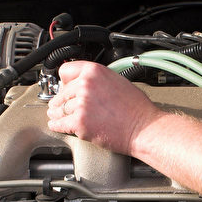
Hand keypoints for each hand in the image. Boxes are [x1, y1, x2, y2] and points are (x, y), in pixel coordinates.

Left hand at [47, 61, 161, 154]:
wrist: (144, 129)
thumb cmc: (137, 109)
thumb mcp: (118, 81)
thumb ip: (97, 80)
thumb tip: (84, 84)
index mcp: (95, 72)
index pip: (65, 71)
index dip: (64, 81)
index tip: (63, 87)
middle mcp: (86, 85)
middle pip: (61, 92)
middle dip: (61, 100)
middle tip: (60, 105)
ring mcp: (81, 105)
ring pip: (60, 109)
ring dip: (58, 113)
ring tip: (57, 115)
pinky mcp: (80, 123)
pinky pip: (59, 124)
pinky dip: (57, 125)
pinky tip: (57, 125)